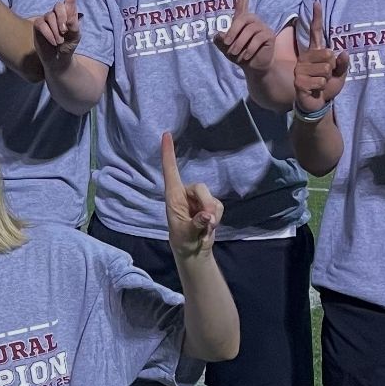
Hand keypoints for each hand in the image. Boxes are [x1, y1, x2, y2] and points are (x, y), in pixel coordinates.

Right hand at [32, 0, 83, 60]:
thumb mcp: (76, 36)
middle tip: (65, 33)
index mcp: (69, 11)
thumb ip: (75, 26)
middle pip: (59, 6)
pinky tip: (53, 42)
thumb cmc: (69, 46)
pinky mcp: (37, 25)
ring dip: (56, 32)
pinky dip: (49, 35)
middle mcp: (57, 12)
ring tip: (59, 41)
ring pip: (50, 17)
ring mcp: (46, 18)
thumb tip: (69, 18)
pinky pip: (42, 25)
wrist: (58, 59)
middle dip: (62, 21)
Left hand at [161, 131, 222, 258]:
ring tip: (205, 228)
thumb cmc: (183, 240)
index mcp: (173, 197)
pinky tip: (210, 226)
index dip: (168, 153)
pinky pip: (218, 206)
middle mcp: (185, 194)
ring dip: (212, 215)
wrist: (193, 250)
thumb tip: (206, 215)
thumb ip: (196, 224)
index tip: (166, 135)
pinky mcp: (209, 204)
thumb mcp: (187, 235)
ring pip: (211, 198)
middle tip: (208, 221)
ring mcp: (198, 199)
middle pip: (200, 187)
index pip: (170, 171)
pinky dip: (217, 217)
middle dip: (206, 203)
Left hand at [213, 0, 275, 71]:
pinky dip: (249, 49)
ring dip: (239, 44)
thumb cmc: (238, 54)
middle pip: (242, 19)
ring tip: (236, 53)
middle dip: (233, 32)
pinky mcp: (269, 35)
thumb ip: (220, 40)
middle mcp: (253, 19)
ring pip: (249, 31)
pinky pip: (257, 39)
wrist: (253, 66)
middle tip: (228, 46)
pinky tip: (246, 55)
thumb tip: (218, 34)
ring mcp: (262, 26)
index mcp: (242, 18)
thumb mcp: (225, 47)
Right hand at [293, 2, 349, 111]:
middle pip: (328, 54)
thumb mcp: (340, 75)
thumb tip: (343, 53)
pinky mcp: (298, 81)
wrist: (317, 104)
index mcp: (315, 53)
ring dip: (327, 79)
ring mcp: (300, 69)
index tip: (317, 2)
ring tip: (321, 83)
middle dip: (332, 67)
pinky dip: (323, 87)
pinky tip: (317, 90)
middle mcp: (305, 58)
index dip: (316, 18)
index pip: (315, 32)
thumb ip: (343, 64)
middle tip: (326, 76)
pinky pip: (320, 81)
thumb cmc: (328, 86)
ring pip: (325, 69)